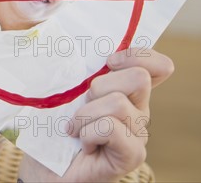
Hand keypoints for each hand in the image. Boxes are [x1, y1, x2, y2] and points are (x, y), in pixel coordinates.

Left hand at [18, 48, 173, 182]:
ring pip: (118, 103)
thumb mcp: (60, 88)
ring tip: (74, 128)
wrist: (43, 165)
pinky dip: (88, 133)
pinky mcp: (132, 155)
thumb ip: (73, 66)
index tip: (108, 61)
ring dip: (85, 114)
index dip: (137, 55)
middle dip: (100, 85)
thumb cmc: (50, 124)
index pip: (157, 65)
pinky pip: (112, 129)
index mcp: (125, 90)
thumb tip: (61, 33)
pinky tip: (83, 144)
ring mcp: (137, 134)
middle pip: (138, 77)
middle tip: (82, 104)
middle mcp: (137, 110)